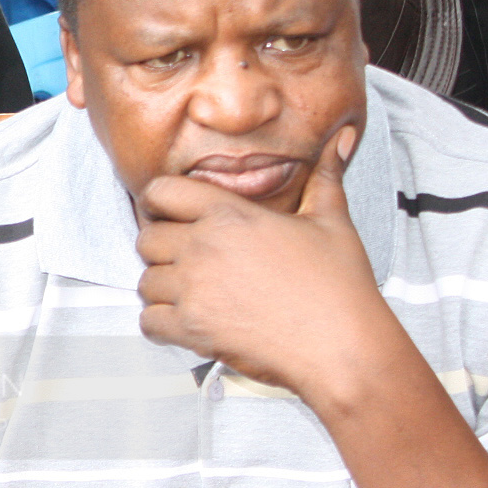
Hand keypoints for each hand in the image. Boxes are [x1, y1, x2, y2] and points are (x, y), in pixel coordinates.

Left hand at [134, 127, 405, 401]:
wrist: (343, 346)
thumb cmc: (340, 287)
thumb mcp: (332, 221)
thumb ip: (325, 176)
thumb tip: (339, 140)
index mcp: (229, 214)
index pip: (160, 191)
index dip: (159, 202)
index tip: (168, 215)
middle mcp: (203, 247)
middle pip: (146, 239)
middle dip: (162, 249)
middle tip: (186, 260)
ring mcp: (193, 289)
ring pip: (144, 282)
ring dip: (162, 288)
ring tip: (192, 293)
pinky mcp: (191, 328)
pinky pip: (147, 321)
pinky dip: (160, 323)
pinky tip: (186, 321)